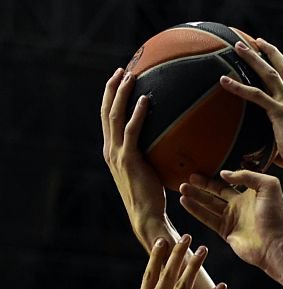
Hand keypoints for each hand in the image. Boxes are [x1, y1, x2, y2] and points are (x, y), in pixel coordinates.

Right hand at [100, 68, 165, 230]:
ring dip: (121, 94)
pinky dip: (136, 114)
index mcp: (112, 152)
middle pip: (106, 112)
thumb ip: (150, 155)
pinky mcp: (129, 159)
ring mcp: (117, 154)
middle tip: (120, 70)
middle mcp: (110, 150)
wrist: (146, 216)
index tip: (116, 81)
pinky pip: (132, 131)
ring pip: (115, 117)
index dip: (109, 98)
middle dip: (111, 89)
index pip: (107, 119)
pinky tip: (145, 100)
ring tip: (129, 76)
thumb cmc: (152, 197)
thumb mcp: (148, 171)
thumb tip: (169, 141)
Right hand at [179, 170, 282, 269]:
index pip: (230, 183)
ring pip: (209, 205)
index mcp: (251, 194)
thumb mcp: (268, 186)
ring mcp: (233, 220)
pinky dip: (195, 210)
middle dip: (201, 185)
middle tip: (187, 178)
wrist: (275, 243)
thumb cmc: (276, 215)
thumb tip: (224, 174)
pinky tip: (184, 201)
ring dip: (195, 196)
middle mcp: (240, 206)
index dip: (216, 176)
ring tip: (181, 187)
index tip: (203, 169)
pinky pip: (207, 219)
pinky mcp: (226, 232)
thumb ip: (247, 175)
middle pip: (216, 193)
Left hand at [220, 38, 282, 183]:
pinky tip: (224, 81)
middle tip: (257, 41)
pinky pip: (256, 95)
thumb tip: (268, 153)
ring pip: (269, 74)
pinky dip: (239, 87)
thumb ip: (280, 144)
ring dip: (253, 58)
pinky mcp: (280, 113)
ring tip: (238, 46)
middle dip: (271, 53)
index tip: (280, 63)